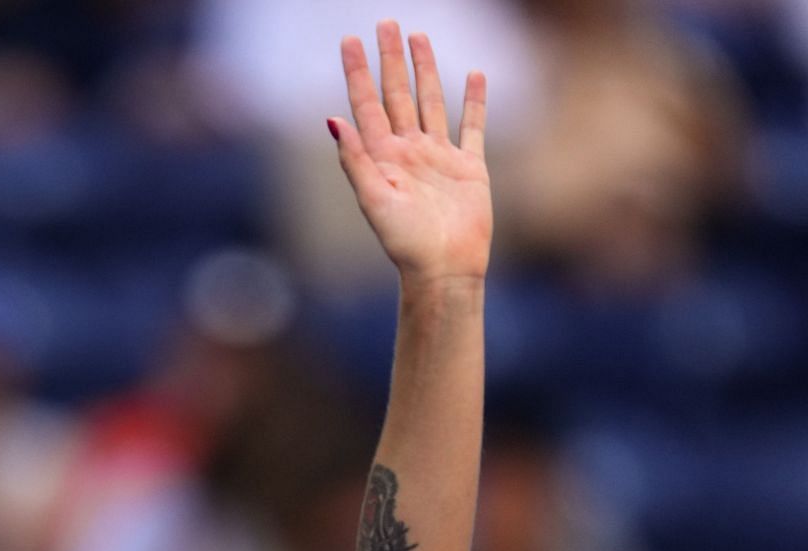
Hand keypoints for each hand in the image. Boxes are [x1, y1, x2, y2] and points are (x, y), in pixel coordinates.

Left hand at [329, 22, 492, 286]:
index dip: (358, 72)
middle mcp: (409, 152)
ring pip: (431, 101)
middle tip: (386, 23)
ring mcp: (439, 157)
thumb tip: (332, 120)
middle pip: (397, 94)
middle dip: (390, 59)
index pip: (366, 104)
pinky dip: (475, 102)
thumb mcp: (373, 201)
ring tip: (420, 38)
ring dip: (426, 70)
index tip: (350, 40)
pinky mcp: (469, 167)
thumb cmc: (405, 243)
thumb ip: (355, 160)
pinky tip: (475, 75)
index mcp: (382, 157)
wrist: (444, 269)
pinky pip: (473, 126)